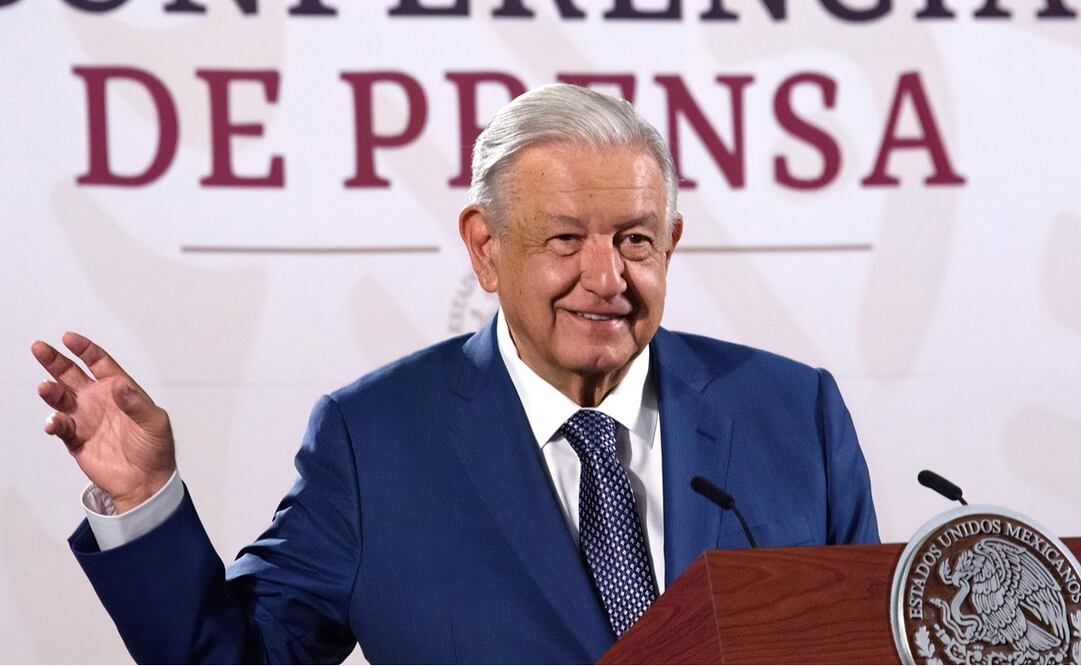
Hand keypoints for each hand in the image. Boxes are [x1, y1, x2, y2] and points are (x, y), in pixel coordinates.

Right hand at [31, 332, 175, 513]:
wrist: (146, 481)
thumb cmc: (155, 448)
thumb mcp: (155, 422)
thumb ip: (136, 403)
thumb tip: (119, 385)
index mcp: (119, 389)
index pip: (98, 362)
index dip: (84, 349)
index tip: (69, 338)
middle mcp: (98, 400)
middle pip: (71, 374)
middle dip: (55, 361)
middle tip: (39, 348)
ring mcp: (85, 418)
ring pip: (61, 398)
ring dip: (51, 391)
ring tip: (46, 388)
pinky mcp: (76, 439)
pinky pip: (60, 426)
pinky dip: (54, 423)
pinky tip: (54, 422)